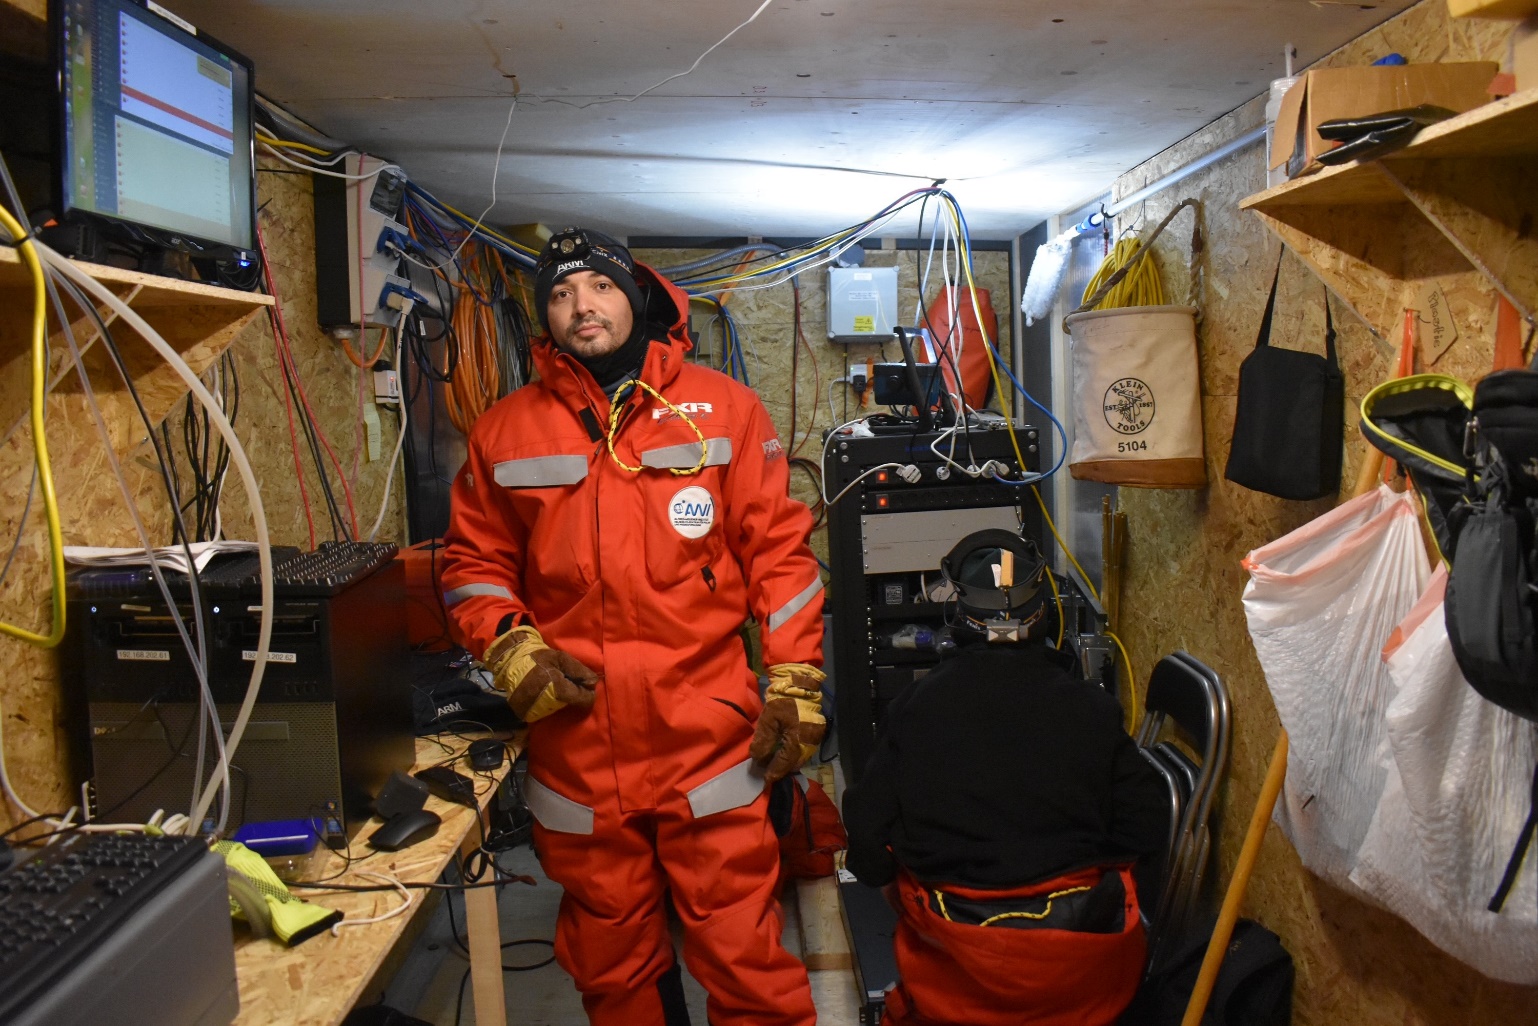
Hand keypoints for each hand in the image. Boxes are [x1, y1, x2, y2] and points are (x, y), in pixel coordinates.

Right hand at [483, 626, 597, 722]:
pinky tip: (543, 692)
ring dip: (558, 699)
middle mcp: (546, 704)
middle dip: (571, 694)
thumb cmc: (538, 657)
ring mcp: (534, 711)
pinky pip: (543, 711)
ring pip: (557, 709)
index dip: (587, 693)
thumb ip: (579, 671)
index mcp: (557, 689)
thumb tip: (594, 683)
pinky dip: (546, 703)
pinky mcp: (525, 714)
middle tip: (563, 680)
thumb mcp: (561, 658)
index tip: (585, 685)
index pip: (583, 699)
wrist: (509, 660)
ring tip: (551, 685)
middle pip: (569, 705)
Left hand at [749, 663, 825, 782]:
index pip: (784, 763)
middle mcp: (809, 743)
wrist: (800, 684)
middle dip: (782, 769)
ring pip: (801, 758)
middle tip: (769, 772)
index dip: (774, 772)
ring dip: (789, 763)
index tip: (765, 779)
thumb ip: (763, 740)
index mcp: (797, 740)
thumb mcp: (768, 719)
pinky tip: (786, 753)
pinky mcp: (817, 733)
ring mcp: (815, 738)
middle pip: (795, 763)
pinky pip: (805, 750)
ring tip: (776, 764)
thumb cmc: (783, 701)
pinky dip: (795, 754)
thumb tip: (758, 759)